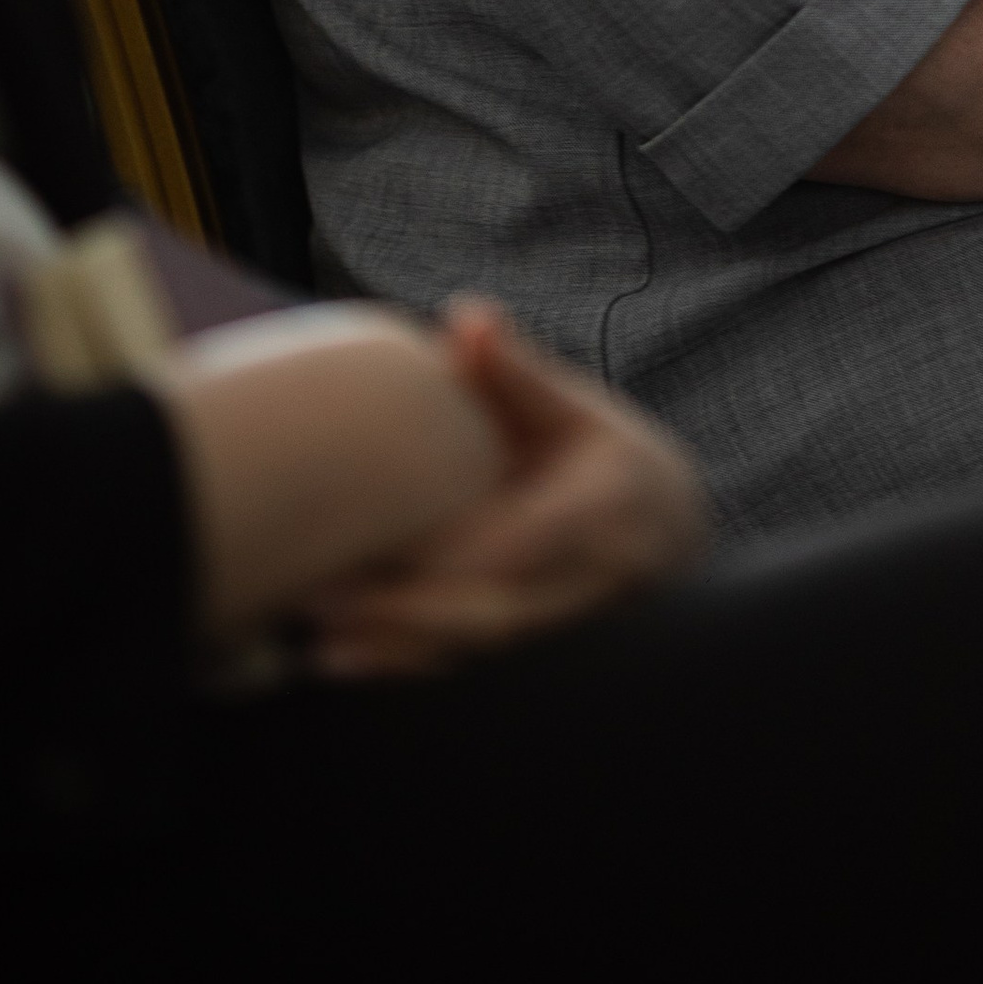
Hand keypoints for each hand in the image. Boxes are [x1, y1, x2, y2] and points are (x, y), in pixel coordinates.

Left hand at [305, 303, 710, 677]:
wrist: (666, 535)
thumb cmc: (610, 457)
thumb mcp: (579, 408)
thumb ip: (519, 372)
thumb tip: (468, 315)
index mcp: (600, 507)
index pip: (525, 537)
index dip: (460, 550)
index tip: (390, 542)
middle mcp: (587, 579)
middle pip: (493, 609)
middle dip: (408, 611)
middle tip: (322, 595)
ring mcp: (563, 627)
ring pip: (475, 650)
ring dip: (394, 649)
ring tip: (316, 637)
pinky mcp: (534, 655)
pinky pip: (468, 668)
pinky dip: (405, 668)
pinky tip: (341, 664)